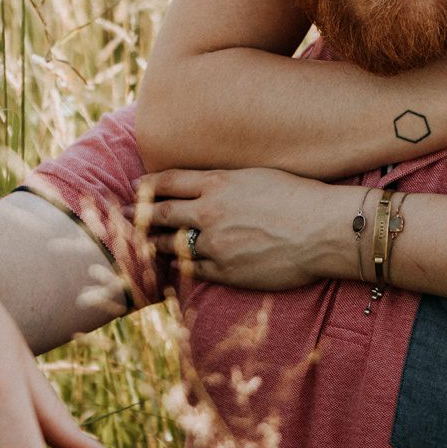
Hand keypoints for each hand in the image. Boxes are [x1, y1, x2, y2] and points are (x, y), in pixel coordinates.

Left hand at [137, 168, 361, 289]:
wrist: (325, 229)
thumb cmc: (300, 197)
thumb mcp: (258, 175)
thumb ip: (227, 181)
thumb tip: (208, 186)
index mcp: (218, 183)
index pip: (169, 181)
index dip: (148, 185)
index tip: (136, 187)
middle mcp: (210, 212)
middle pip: (160, 213)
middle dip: (137, 215)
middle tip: (122, 217)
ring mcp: (215, 244)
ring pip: (170, 245)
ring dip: (152, 244)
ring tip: (142, 244)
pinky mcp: (226, 271)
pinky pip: (191, 271)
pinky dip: (178, 268)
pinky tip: (171, 268)